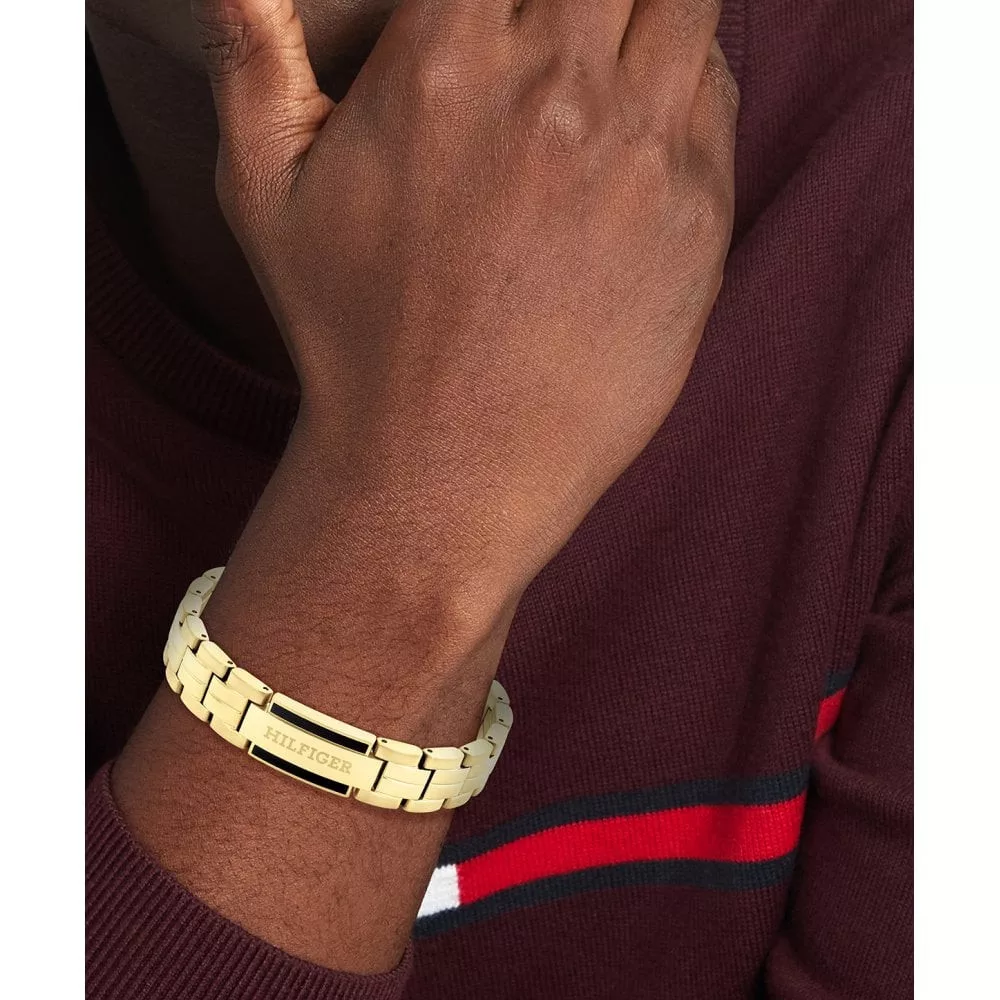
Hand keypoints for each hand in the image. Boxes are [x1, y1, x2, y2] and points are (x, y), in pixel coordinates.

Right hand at [193, 0, 737, 610]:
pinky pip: (718, 100)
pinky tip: (642, 130)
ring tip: (607, 64)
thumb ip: (255, 60)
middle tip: (564, 32)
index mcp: (449, 60)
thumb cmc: (353, 339)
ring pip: (685, 5)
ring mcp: (641, 151)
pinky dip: (690, 87)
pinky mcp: (700, 218)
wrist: (444, 465)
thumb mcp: (266, 196)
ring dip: (651, 15)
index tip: (508, 13)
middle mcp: (557, 89)